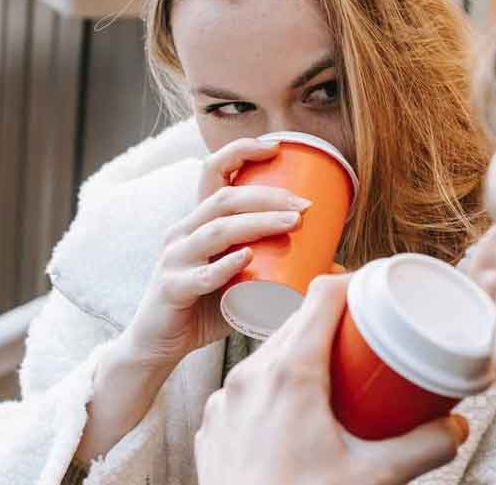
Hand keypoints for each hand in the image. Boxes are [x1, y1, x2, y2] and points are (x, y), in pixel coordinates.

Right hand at [121, 138, 310, 369]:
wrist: (160, 346)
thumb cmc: (206, 309)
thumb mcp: (245, 283)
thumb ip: (282, 270)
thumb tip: (335, 268)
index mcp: (198, 221)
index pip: (212, 172)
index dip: (241, 152)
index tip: (277, 148)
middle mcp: (183, 232)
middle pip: (224, 199)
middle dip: (268, 195)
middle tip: (305, 204)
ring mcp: (175, 260)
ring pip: (217, 231)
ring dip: (257, 223)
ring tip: (292, 222)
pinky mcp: (172, 289)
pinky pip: (199, 275)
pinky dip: (224, 267)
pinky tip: (246, 259)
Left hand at [195, 274, 468, 484]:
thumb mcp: (373, 478)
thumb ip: (422, 448)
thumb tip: (455, 427)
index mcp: (290, 374)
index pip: (322, 296)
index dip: (352, 282)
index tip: (376, 288)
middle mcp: (250, 376)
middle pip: (296, 323)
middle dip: (334, 322)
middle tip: (367, 336)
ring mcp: (225, 400)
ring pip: (269, 354)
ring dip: (302, 352)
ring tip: (335, 374)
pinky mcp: (213, 425)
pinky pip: (247, 388)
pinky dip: (273, 387)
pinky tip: (294, 412)